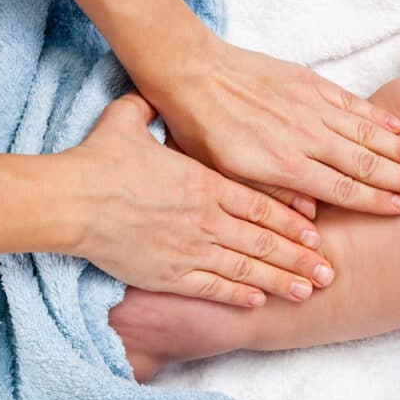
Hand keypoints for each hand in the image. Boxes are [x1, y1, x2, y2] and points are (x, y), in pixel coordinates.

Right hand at [59, 92, 332, 305]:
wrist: (71, 199)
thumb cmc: (100, 161)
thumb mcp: (128, 124)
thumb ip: (148, 112)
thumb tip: (147, 97)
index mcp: (205, 184)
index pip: (260, 205)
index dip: (291, 220)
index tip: (316, 232)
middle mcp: (207, 218)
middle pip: (264, 240)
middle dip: (299, 256)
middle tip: (328, 271)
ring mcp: (190, 248)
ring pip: (246, 267)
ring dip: (279, 280)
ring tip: (307, 291)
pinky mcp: (168, 274)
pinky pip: (211, 287)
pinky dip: (237, 294)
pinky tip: (259, 301)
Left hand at [136, 30, 399, 215]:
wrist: (190, 71)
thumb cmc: (201, 128)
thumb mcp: (224, 175)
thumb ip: (271, 195)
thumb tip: (312, 213)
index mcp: (284, 165)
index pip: (343, 187)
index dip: (377, 200)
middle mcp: (306, 137)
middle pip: (366, 162)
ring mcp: (311, 107)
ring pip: (367, 133)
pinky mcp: (310, 83)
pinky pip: (352, 103)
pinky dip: (377, 116)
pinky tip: (398, 128)